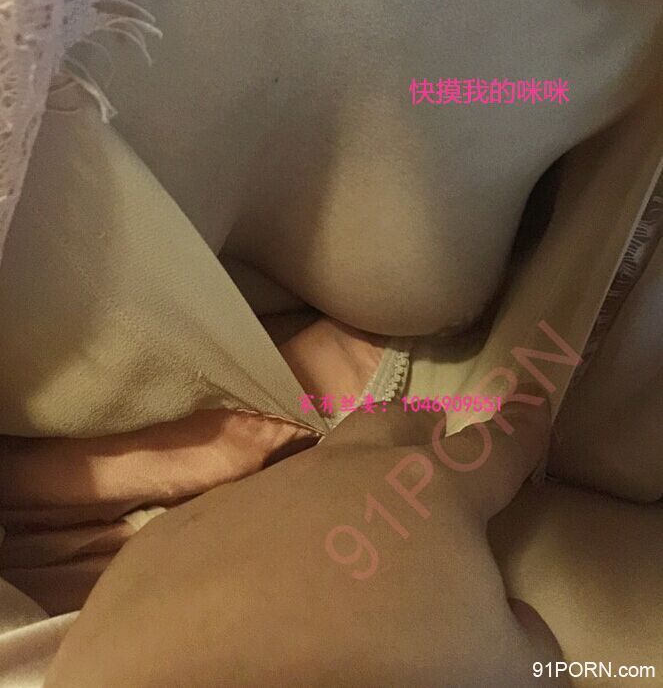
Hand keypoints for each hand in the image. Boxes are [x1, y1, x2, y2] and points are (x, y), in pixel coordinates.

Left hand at [46, 390, 567, 686]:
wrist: (212, 681)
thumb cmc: (381, 666)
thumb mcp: (496, 672)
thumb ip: (519, 636)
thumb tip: (506, 617)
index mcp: (428, 493)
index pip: (495, 447)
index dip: (520, 426)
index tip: (530, 403)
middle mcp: (342, 472)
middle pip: (392, 425)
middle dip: (418, 431)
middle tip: (430, 440)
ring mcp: (264, 491)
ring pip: (315, 470)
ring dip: (338, 492)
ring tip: (342, 537)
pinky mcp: (198, 526)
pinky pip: (245, 520)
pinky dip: (265, 541)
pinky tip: (257, 586)